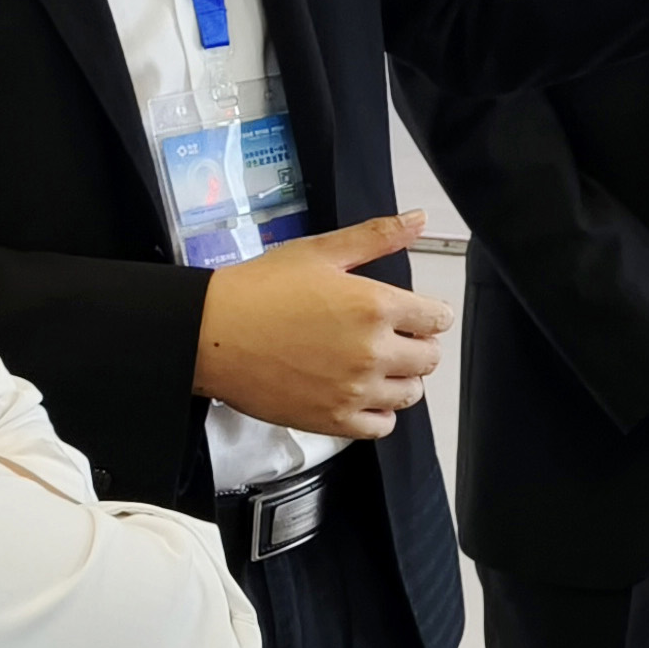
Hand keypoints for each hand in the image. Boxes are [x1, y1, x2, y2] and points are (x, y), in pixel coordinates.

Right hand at [192, 212, 448, 439]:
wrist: (210, 333)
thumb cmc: (258, 291)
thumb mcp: (320, 252)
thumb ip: (376, 237)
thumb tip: (417, 220)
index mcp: (375, 306)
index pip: (438, 319)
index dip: (429, 314)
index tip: (415, 315)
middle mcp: (372, 351)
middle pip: (430, 358)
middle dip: (417, 345)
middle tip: (391, 337)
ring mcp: (354, 390)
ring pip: (410, 393)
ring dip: (401, 378)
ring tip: (374, 365)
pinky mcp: (333, 420)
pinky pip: (383, 426)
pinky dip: (378, 412)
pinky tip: (360, 393)